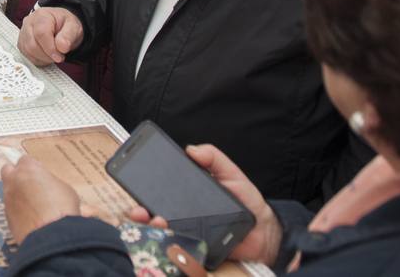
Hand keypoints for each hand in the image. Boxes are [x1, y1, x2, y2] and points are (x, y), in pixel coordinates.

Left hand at [1, 155, 105, 244]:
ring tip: (35, 207)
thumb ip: (56, 187)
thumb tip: (62, 194)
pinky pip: (12, 211)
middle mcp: (14, 181)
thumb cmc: (62, 208)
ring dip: (18, 196)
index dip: (34, 169)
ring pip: (9, 192)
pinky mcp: (6, 217)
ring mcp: (8, 199)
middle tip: (31, 185)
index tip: (42, 176)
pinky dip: (19, 213)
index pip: (26, 160)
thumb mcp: (67, 191)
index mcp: (28, 168)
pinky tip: (32, 221)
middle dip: (16, 176)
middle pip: (8, 170)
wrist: (51, 235)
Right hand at [17, 7, 83, 65]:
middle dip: (47, 55)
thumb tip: (62, 47)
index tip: (60, 56)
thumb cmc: (64, 24)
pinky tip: (46, 55)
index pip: (41, 33)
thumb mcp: (73, 26)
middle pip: (32, 45)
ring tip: (53, 54)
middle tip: (59, 56)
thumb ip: (69, 35)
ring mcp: (23, 34)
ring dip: (43, 58)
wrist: (59, 25)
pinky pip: (27, 57)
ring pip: (28, 52)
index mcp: (41, 15)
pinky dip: (38, 60)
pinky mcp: (22, 44)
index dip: (50, 48)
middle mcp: (29, 23)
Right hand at [127, 145, 280, 266]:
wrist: (265, 230)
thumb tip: (190, 149)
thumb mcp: (230, 173)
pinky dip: (173, 247)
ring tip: (158, 222)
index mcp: (184, 196)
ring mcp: (188, 234)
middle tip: (140, 210)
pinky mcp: (198, 251)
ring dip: (153, 230)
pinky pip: (182, 251)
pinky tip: (173, 240)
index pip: (157, 193)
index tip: (134, 182)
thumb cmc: (247, 200)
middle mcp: (182, 215)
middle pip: (152, 215)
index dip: (142, 190)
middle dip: (140, 213)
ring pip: (162, 234)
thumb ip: (213, 158)